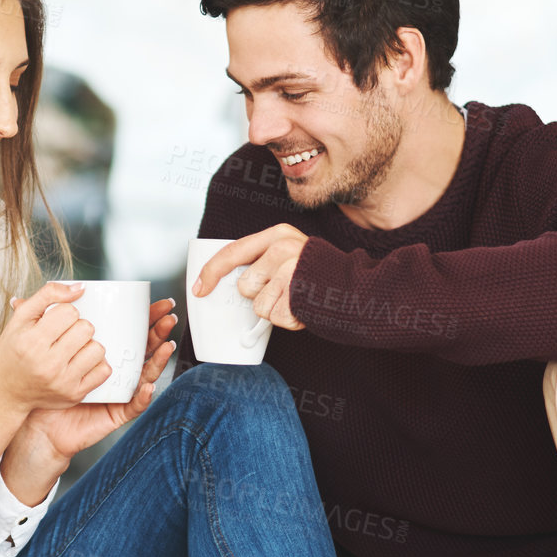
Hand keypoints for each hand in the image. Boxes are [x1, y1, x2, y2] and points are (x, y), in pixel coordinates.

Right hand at [0, 281, 107, 413]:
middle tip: (65, 335)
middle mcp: (47, 364)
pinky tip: (81, 362)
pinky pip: (103, 371)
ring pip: (98, 349)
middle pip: (86, 329)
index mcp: (32, 342)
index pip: (70, 312)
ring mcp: (62, 382)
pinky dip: (96, 364)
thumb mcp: (21, 318)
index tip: (56, 322)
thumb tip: (80, 288)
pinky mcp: (74, 394)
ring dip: (88, 345)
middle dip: (78, 327)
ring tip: (73, 349)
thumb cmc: (14, 352)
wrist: (6, 391)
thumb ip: (47, 295)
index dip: (65, 313)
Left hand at [14, 298, 177, 463]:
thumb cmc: (43, 387)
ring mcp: (119, 393)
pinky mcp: (116, 413)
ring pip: (146, 375)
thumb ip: (34, 326)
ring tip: (165, 346)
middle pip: (144, 349)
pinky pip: (133, 405)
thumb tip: (16, 297)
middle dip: (159, 333)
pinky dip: (142, 396)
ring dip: (158, 361)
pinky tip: (147, 385)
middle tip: (167, 317)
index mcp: (104, 353)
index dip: (146, 318)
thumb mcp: (41, 353)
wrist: (39, 423)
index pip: (131, 332)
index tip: (156, 302)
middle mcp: (117, 371)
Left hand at [192, 224, 308, 330]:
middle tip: (285, 291)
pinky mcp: (300, 294)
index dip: (211, 272)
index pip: (232, 252)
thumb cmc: (316, 277)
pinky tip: (303, 308)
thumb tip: (225, 283)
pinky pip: (276, 318)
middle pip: (246, 286)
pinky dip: (288, 321)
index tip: (198, 289)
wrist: (357, 290)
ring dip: (274, 310)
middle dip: (259, 296)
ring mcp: (293, 270)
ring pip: (259, 306)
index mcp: (277, 234)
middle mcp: (284, 247)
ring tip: (295, 299)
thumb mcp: (289, 256)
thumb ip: (263, 261)